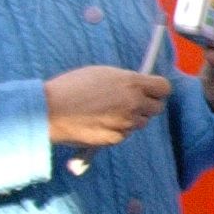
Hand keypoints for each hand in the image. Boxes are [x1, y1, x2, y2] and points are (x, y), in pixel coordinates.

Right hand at [45, 65, 170, 147]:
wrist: (49, 110)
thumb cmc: (71, 87)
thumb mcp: (103, 74)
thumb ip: (126, 81)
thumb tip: (139, 86)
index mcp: (132, 83)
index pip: (164, 88)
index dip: (158, 89)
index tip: (152, 90)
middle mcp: (134, 103)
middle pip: (156, 108)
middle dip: (147, 105)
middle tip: (131, 102)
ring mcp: (126, 123)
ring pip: (140, 122)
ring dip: (131, 118)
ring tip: (108, 112)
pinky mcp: (115, 138)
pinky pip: (124, 134)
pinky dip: (117, 130)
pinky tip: (99, 123)